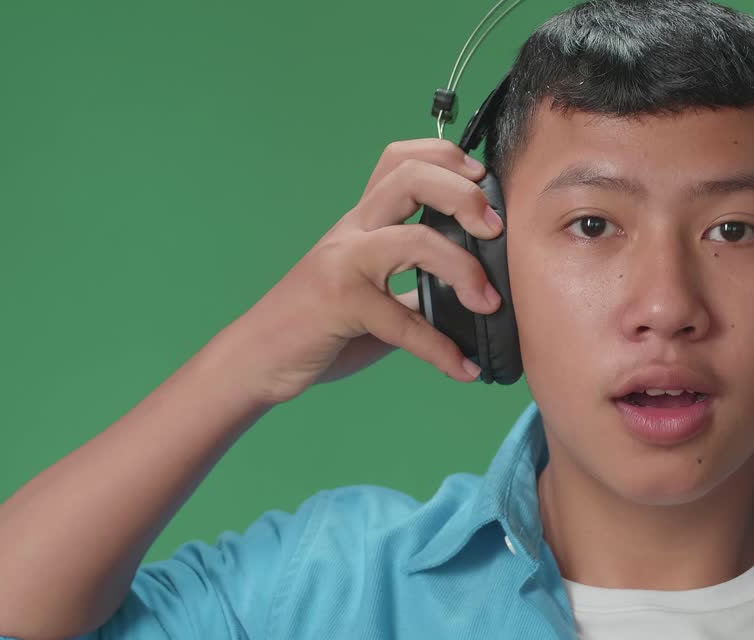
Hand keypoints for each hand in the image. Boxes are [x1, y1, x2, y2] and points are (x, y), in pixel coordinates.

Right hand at [213, 139, 504, 406]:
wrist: (256, 360)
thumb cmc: (318, 327)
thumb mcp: (373, 296)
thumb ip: (414, 286)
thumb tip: (471, 293)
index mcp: (362, 223)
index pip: (400, 159)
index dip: (446, 157)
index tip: (483, 181)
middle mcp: (352, 232)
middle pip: (409, 177)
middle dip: (463, 194)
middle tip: (496, 229)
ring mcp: (343, 264)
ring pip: (413, 239)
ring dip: (463, 268)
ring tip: (489, 301)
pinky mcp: (338, 303)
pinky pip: (403, 322)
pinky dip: (440, 349)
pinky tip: (463, 368)